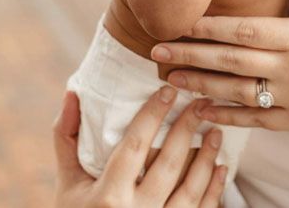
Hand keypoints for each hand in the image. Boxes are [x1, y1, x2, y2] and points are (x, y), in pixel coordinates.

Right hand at [53, 86, 226, 207]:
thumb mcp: (68, 186)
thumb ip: (68, 139)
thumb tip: (72, 93)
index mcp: (106, 199)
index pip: (134, 146)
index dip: (152, 115)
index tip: (168, 90)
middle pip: (169, 164)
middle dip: (186, 129)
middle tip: (200, 102)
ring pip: (190, 190)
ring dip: (207, 158)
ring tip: (216, 131)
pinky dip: (214, 190)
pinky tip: (220, 169)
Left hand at [151, 0, 288, 163]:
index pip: (248, 29)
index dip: (211, 24)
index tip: (181, 17)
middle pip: (231, 60)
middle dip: (191, 53)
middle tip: (155, 48)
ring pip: (235, 91)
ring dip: (199, 83)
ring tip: (167, 77)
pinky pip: (254, 120)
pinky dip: (225, 116)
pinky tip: (201, 112)